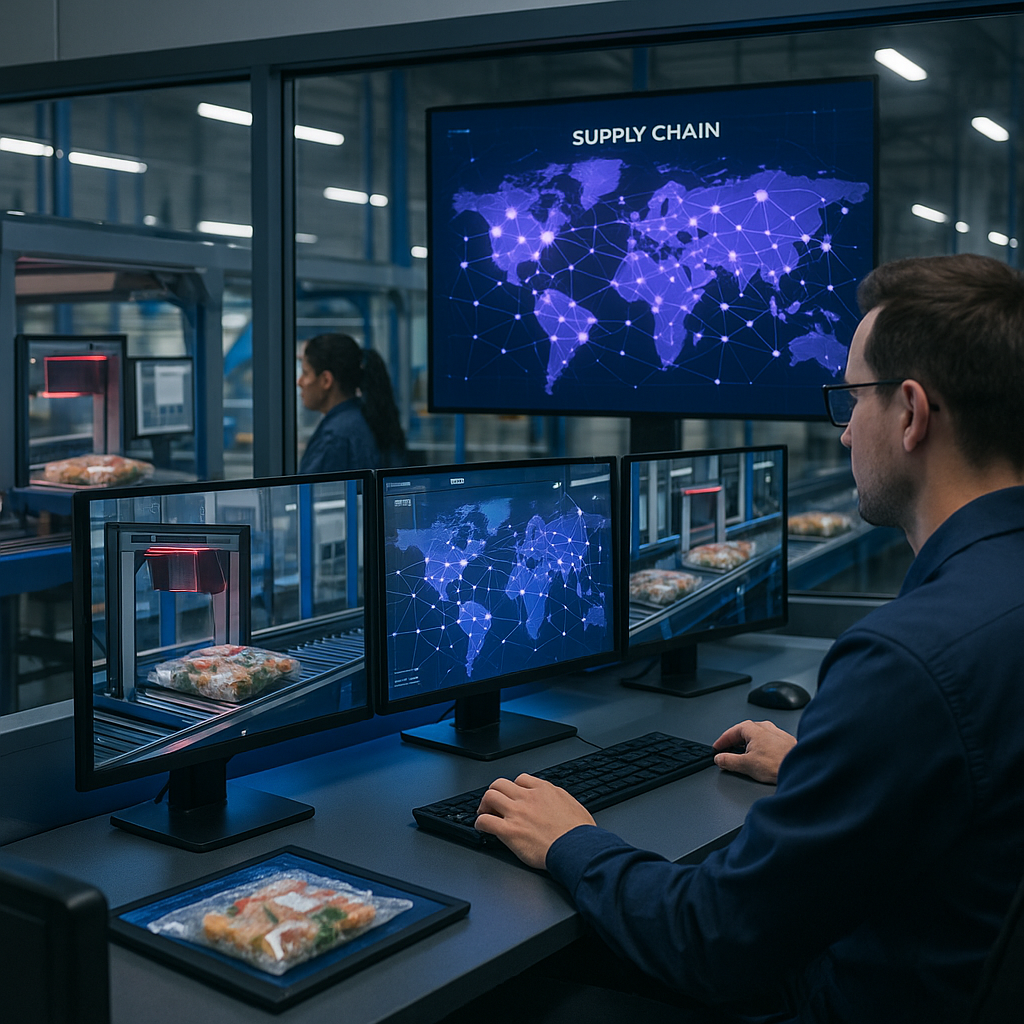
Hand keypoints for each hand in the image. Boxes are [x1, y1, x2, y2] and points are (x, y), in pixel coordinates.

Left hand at [475, 774, 596, 868]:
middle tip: (493, 804)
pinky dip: (480, 823)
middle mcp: (528, 798)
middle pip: (500, 783)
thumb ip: (559, 799)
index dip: (514, 788)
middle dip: (495, 792)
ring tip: (485, 813)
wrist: (577, 849)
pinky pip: (485, 821)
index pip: (521, 779)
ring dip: (485, 805)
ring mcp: (517, 813)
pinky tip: (481, 828)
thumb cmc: (579, 833)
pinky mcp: (510, 831)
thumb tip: (555, 801)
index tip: (513, 796)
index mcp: (544, 790)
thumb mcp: (573, 805)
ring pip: (490, 796)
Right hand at [712, 720, 795, 783]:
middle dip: (734, 743)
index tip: (717, 749)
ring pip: (757, 736)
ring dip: (748, 745)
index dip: (721, 742)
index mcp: (752, 728)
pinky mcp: (786, 741)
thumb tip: (720, 758)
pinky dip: (760, 748)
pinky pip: (768, 742)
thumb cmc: (778, 763)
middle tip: (727, 752)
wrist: (802, 769)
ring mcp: (777, 733)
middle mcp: (765, 727)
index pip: (731, 732)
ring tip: (744, 757)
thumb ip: (728, 761)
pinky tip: (761, 758)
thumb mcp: (746, 765)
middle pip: (743, 732)